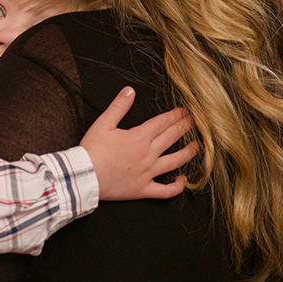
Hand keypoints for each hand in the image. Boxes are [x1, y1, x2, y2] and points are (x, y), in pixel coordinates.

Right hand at [81, 87, 197, 200]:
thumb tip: (130, 91)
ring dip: (188, 152)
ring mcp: (148, 173)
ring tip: (198, 146)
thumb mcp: (103, 123)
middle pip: (171, 137)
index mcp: (138, 137)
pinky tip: (184, 181)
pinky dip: (176, 187)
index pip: (162, 122)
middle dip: (185, 127)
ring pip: (174, 162)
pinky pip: (164, 191)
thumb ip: (118, 106)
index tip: (186, 110)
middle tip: (198, 121)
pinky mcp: (143, 189)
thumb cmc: (92, 150)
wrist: (84, 177)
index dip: (175, 115)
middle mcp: (148, 154)